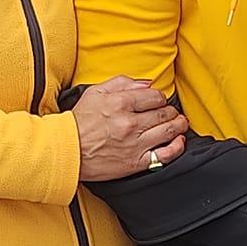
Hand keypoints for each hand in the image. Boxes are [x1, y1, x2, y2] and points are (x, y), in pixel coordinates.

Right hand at [73, 77, 188, 181]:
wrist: (66, 151)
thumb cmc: (78, 123)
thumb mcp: (95, 92)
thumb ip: (121, 82)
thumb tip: (145, 83)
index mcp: (120, 103)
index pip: (155, 96)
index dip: (160, 98)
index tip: (159, 101)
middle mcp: (130, 123)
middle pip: (164, 113)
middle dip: (172, 111)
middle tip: (171, 112)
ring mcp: (135, 144)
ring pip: (169, 131)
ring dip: (179, 125)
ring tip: (180, 122)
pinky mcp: (136, 162)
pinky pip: (165, 155)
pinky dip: (177, 146)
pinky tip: (179, 141)